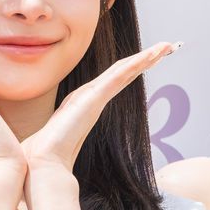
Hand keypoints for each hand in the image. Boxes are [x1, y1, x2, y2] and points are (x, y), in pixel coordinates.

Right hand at [20, 41, 182, 174]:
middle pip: (122, 72)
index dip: (133, 70)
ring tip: (166, 46)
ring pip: (123, 69)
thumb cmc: (50, 158)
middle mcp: (88, 96)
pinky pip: (120, 74)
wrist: (43, 163)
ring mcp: (91, 94)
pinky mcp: (94, 96)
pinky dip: (137, 62)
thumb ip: (66, 144)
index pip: (115, 82)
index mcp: (84, 105)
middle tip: (164, 47)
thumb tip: (66, 153)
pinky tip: (152, 54)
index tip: (150, 61)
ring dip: (146, 56)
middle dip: (144, 59)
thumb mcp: (64, 147)